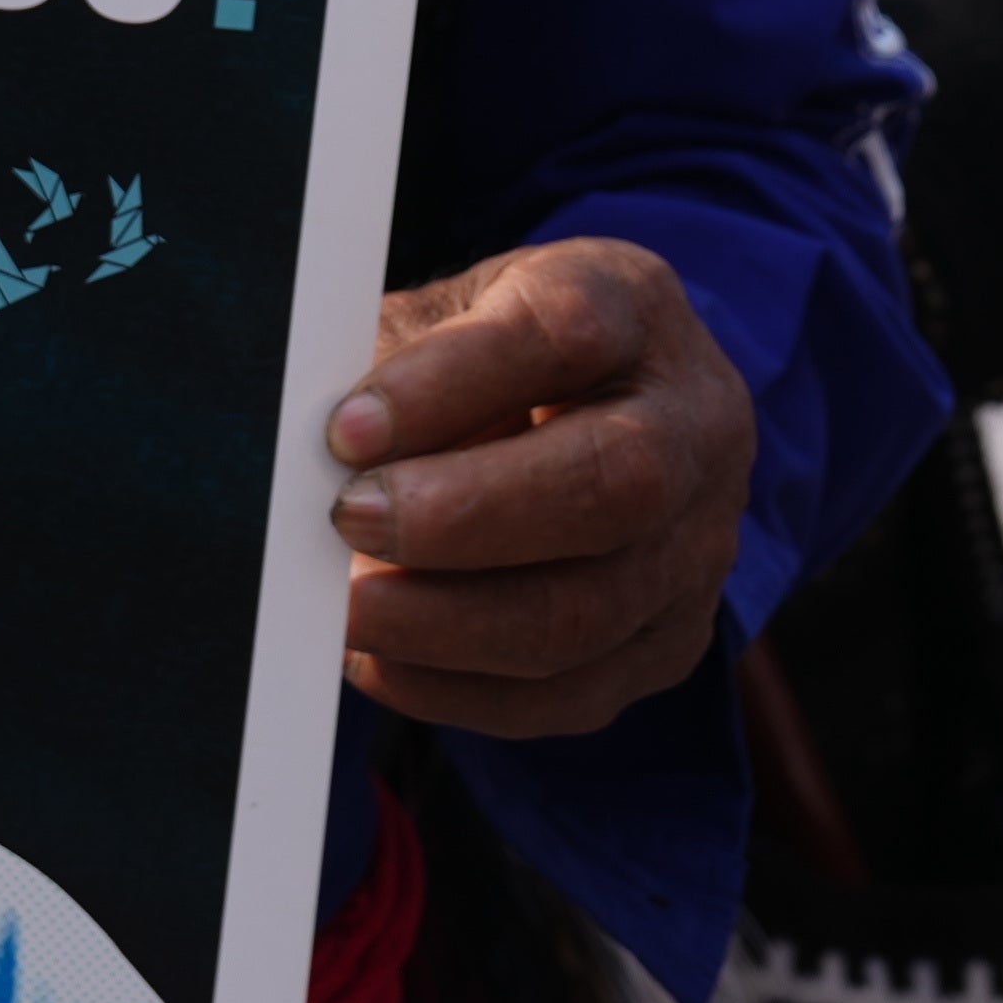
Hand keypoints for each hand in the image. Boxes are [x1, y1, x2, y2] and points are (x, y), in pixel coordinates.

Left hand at [328, 237, 749, 743]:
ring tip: (346, 610)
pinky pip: (567, 693)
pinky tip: (379, 660)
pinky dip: (456, 689)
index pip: (564, 335)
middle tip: (347, 520)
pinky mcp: (668, 642)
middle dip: (464, 517)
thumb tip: (303, 453)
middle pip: (617, 482)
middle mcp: (696, 424)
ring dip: (448, 622)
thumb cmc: (505, 359)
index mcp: (635, 309)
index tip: (345, 430)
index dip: (449, 385)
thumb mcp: (453, 317)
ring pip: (590, 609)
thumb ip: (391, 364)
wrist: (612, 415)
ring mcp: (699, 544)